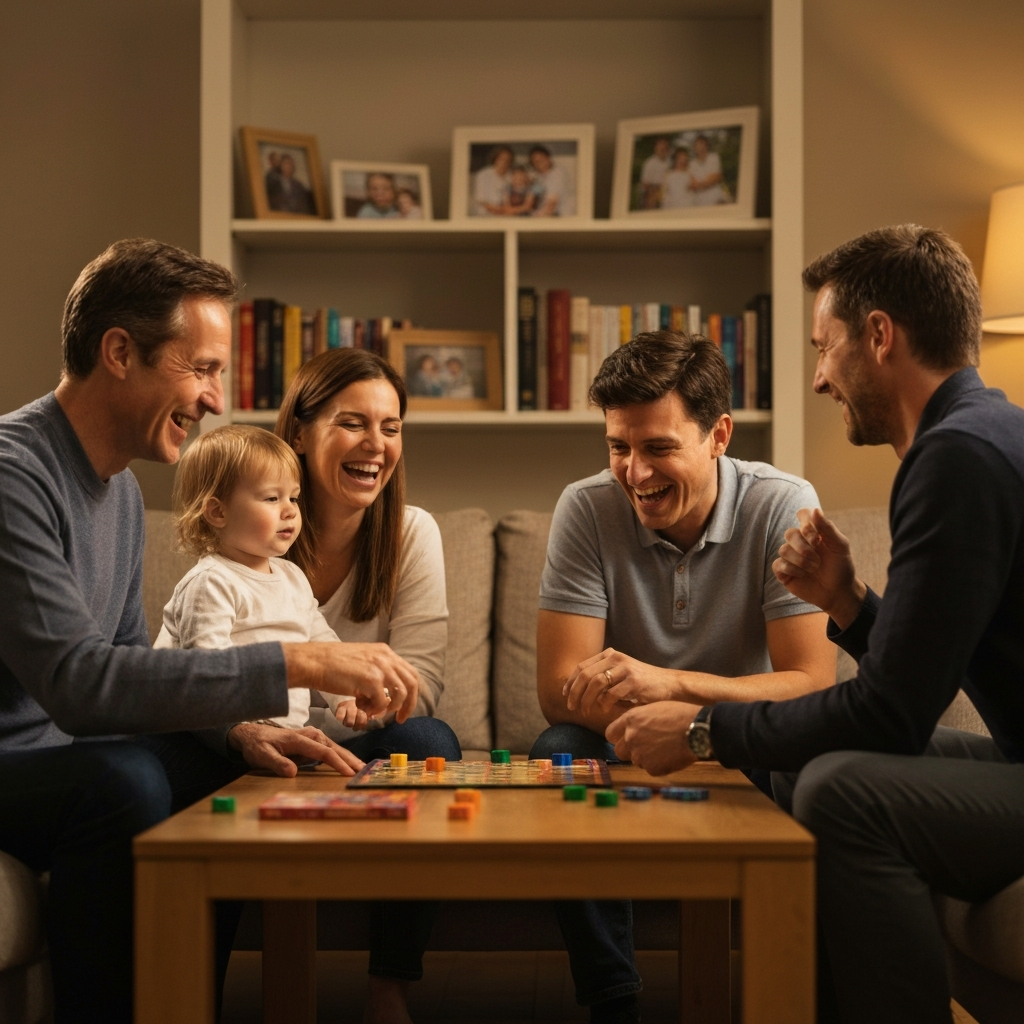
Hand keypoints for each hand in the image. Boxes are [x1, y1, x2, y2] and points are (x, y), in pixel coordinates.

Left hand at [227, 723, 364, 776]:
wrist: (253, 735)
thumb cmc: (258, 745)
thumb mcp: (262, 755)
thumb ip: (277, 763)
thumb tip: (293, 773)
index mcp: (300, 739)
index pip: (323, 752)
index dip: (337, 763)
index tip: (348, 773)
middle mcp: (310, 735)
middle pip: (334, 748)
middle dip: (350, 759)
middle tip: (363, 770)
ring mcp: (313, 737)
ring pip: (335, 747)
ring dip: (348, 757)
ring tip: (361, 767)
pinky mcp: (313, 741)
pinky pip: (330, 749)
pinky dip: (341, 756)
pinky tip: (349, 763)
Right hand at [283, 642, 419, 723]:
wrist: (313, 662)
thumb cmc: (331, 665)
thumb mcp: (361, 661)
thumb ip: (377, 672)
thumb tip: (387, 694)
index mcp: (385, 652)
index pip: (410, 673)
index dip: (410, 693)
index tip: (404, 708)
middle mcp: (386, 657)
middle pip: (412, 684)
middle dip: (409, 705)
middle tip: (400, 719)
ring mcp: (380, 667)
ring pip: (400, 695)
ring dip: (389, 708)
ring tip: (372, 711)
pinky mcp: (371, 679)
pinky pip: (382, 702)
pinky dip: (373, 710)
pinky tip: (360, 708)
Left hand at [563, 649, 680, 715]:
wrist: (669, 685)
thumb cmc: (642, 683)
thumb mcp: (620, 674)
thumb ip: (603, 677)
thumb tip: (578, 690)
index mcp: (610, 655)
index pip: (582, 666)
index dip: (570, 682)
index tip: (565, 695)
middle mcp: (616, 658)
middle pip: (585, 675)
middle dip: (575, 693)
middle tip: (572, 707)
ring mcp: (625, 668)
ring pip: (596, 683)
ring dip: (587, 700)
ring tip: (586, 711)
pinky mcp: (634, 681)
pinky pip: (611, 693)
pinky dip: (605, 703)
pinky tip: (605, 710)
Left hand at [605, 702, 701, 774]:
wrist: (696, 729)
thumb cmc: (680, 715)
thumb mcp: (654, 709)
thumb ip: (639, 720)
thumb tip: (633, 728)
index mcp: (630, 720)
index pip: (610, 733)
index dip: (617, 737)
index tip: (624, 738)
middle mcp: (630, 737)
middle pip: (619, 751)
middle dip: (629, 750)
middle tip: (644, 747)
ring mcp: (640, 754)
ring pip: (636, 760)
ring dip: (645, 757)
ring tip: (663, 749)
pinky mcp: (651, 768)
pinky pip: (651, 769)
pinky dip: (658, 765)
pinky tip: (671, 756)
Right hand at [772, 508, 865, 628]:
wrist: (838, 592)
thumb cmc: (841, 567)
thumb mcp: (840, 546)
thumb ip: (828, 528)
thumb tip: (815, 510)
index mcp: (813, 532)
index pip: (803, 515)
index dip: (806, 523)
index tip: (817, 537)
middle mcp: (799, 542)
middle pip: (789, 533)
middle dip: (804, 547)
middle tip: (818, 558)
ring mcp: (790, 556)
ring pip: (783, 549)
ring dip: (801, 561)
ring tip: (814, 569)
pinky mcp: (783, 571)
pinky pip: (778, 564)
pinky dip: (792, 569)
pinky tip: (803, 575)